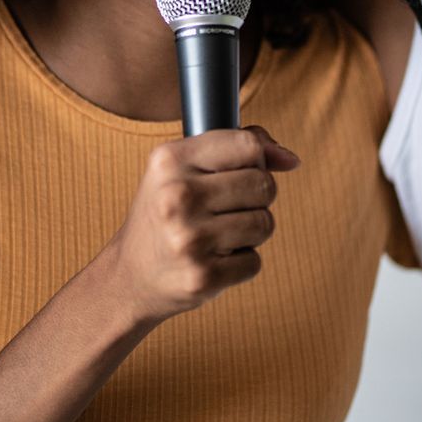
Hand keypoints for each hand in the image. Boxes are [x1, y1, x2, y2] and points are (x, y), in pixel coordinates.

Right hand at [100, 126, 297, 325]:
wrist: (129, 277)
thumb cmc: (166, 215)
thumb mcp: (183, 169)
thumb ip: (236, 149)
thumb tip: (291, 159)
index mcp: (170, 160)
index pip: (247, 145)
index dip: (254, 160)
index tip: (238, 172)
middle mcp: (177, 196)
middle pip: (264, 184)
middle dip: (255, 199)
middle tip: (224, 210)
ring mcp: (189, 239)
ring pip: (264, 224)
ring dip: (250, 233)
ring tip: (217, 236)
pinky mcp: (202, 277)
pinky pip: (254, 262)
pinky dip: (240, 263)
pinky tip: (211, 261)